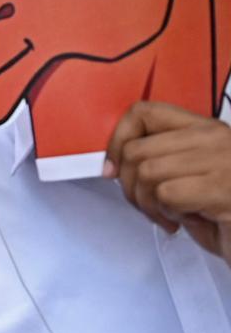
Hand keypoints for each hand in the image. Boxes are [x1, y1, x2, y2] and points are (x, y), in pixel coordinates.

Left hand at [106, 101, 230, 267]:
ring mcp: (221, 159)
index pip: (144, 112)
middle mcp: (214, 137)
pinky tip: (187, 220)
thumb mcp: (191, 176)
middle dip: (129, 185)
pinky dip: (167, 213)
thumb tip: (115, 165)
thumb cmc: (227, 214)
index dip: (117, 140)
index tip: (113, 168)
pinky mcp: (221, 188)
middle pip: (136, 150)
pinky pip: (166, 194)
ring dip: (148, 203)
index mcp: (204, 129)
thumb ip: (160, 160)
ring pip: (147, 172)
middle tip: (147, 206)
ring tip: (169, 216)